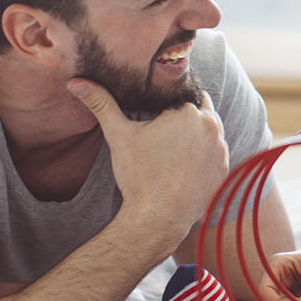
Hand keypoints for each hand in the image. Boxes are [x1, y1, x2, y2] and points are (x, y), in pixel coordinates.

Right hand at [67, 79, 227, 240]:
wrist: (159, 217)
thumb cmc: (140, 176)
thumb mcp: (119, 136)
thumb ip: (101, 105)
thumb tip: (76, 83)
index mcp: (188, 111)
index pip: (181, 94)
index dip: (168, 104)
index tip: (156, 116)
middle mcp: (211, 126)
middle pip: (198, 110)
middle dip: (183, 117)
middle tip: (162, 133)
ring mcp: (221, 148)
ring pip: (209, 130)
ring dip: (197, 134)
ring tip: (172, 148)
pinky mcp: (224, 168)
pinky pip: (216, 152)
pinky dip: (204, 154)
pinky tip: (185, 164)